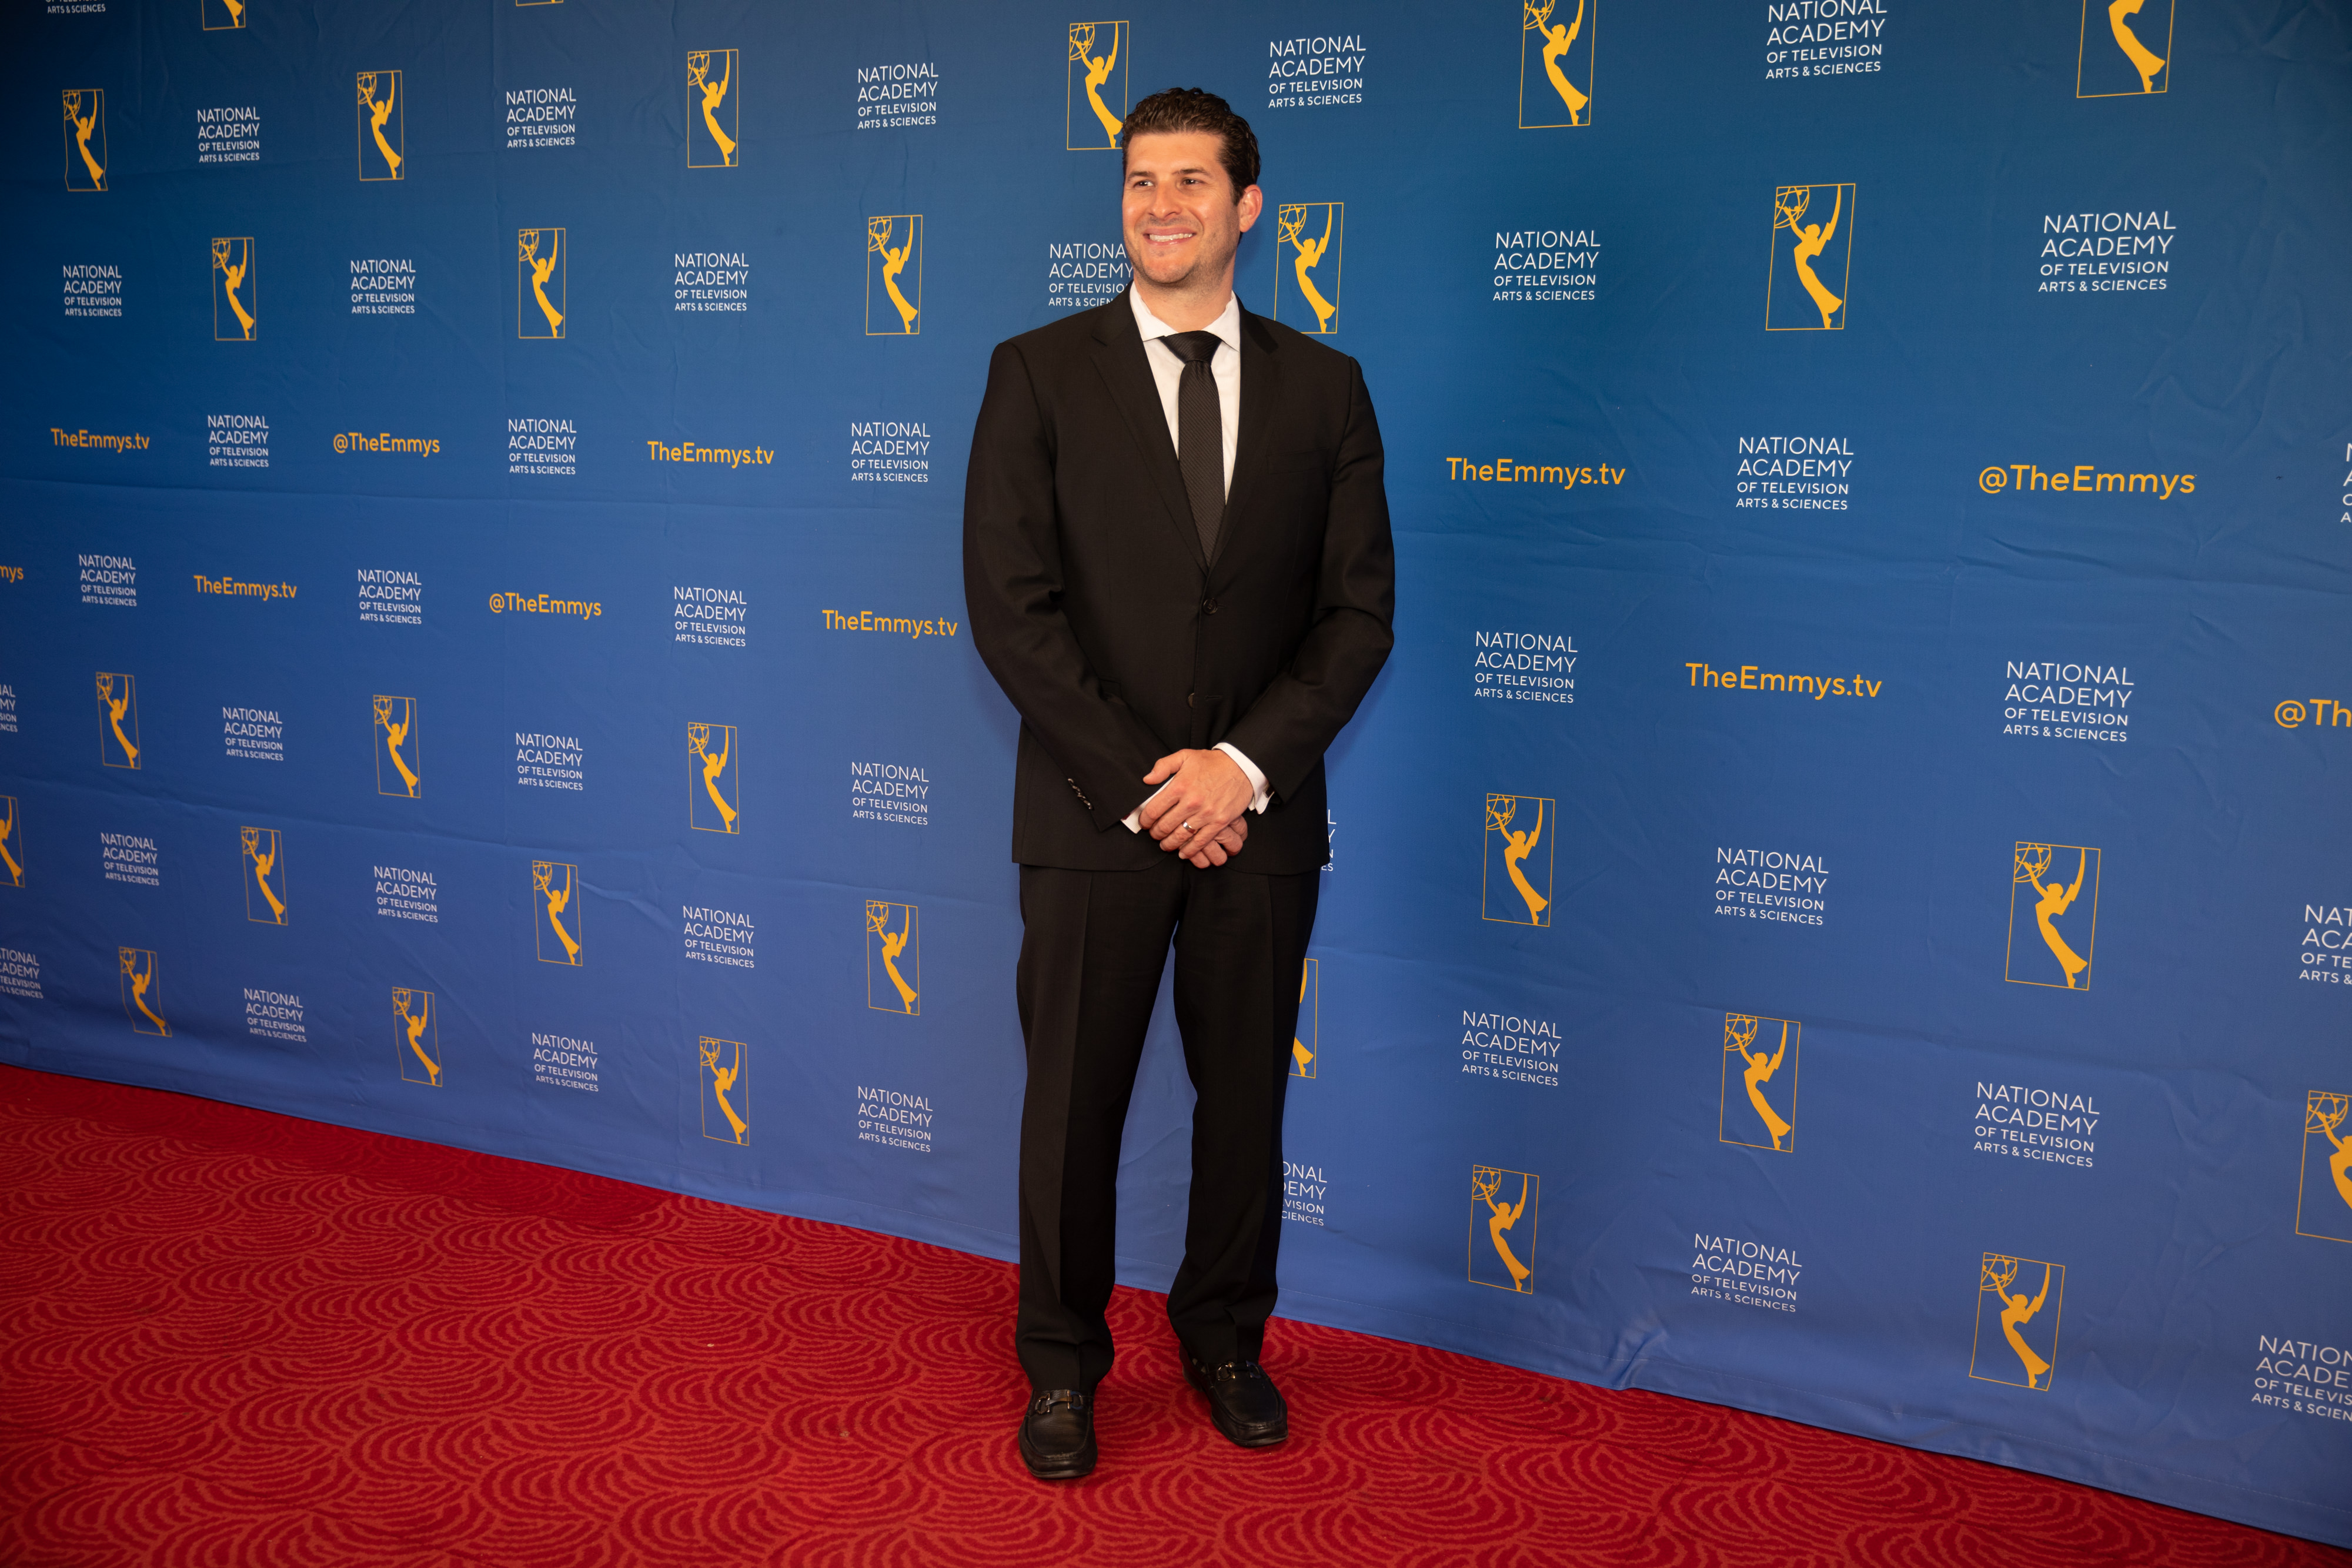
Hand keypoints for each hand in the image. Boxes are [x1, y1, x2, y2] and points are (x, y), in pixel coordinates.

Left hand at [1136, 748, 1251, 858]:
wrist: (1241, 766)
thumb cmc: (1212, 762)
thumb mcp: (1185, 756)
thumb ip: (1163, 766)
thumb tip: (1146, 779)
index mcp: (1179, 786)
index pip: (1153, 810)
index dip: (1145, 820)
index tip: (1144, 823)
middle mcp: (1191, 801)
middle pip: (1165, 826)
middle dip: (1155, 834)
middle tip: (1154, 835)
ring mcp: (1206, 813)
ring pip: (1180, 836)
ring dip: (1169, 844)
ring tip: (1165, 845)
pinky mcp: (1219, 822)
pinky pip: (1201, 841)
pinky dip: (1190, 850)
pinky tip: (1183, 853)